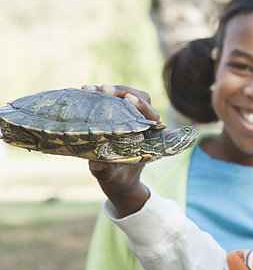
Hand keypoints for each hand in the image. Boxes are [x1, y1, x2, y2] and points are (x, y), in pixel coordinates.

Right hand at [82, 84, 156, 216]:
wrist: (117, 181)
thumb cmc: (118, 179)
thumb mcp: (111, 177)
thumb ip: (106, 169)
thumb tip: (97, 161)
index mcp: (151, 136)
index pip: (151, 115)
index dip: (141, 106)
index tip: (129, 99)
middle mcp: (144, 123)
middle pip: (140, 98)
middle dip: (122, 91)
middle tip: (103, 88)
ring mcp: (132, 117)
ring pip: (126, 96)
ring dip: (109, 91)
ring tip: (89, 88)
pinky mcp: (119, 115)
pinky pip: (113, 100)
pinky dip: (100, 95)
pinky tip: (84, 91)